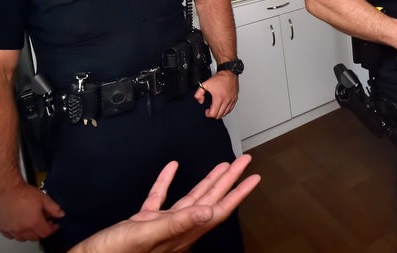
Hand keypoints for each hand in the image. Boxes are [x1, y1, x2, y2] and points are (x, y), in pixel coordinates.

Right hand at [0, 181, 63, 240]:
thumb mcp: (43, 198)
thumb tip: (61, 215)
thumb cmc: (23, 193)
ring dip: (30, 234)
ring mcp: (11, 230)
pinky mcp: (2, 228)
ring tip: (32, 224)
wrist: (6, 190)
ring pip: (23, 238)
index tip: (54, 225)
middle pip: (35, 237)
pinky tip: (20, 226)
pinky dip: (17, 234)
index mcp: (33, 222)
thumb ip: (54, 208)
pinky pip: (11, 236)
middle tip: (44, 223)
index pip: (46, 233)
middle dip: (42, 231)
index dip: (52, 229)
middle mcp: (22, 229)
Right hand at [71, 155, 259, 252]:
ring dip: (206, 181)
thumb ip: (177, 223)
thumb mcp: (146, 235)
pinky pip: (159, 199)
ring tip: (223, 164)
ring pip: (190, 198)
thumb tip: (209, 212)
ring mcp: (160, 226)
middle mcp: (176, 229)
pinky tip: (172, 167)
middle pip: (210, 200)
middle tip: (245, 161)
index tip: (254, 177)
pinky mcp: (141, 223)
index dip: (237, 193)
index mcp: (182, 233)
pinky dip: (166, 182)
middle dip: (228, 180)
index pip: (218, 209)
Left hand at [196, 72, 238, 118]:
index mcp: (219, 98)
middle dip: (213, 114)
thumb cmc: (220, 79)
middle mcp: (226, 100)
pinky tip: (222, 107)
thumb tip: (200, 101)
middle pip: (220, 115)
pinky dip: (226, 110)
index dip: (208, 114)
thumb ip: (199, 94)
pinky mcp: (235, 99)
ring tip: (216, 108)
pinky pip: (231, 109)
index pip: (214, 113)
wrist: (229, 73)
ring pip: (226, 113)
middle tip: (211, 110)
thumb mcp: (205, 84)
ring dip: (220, 113)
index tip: (207, 111)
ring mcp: (231, 100)